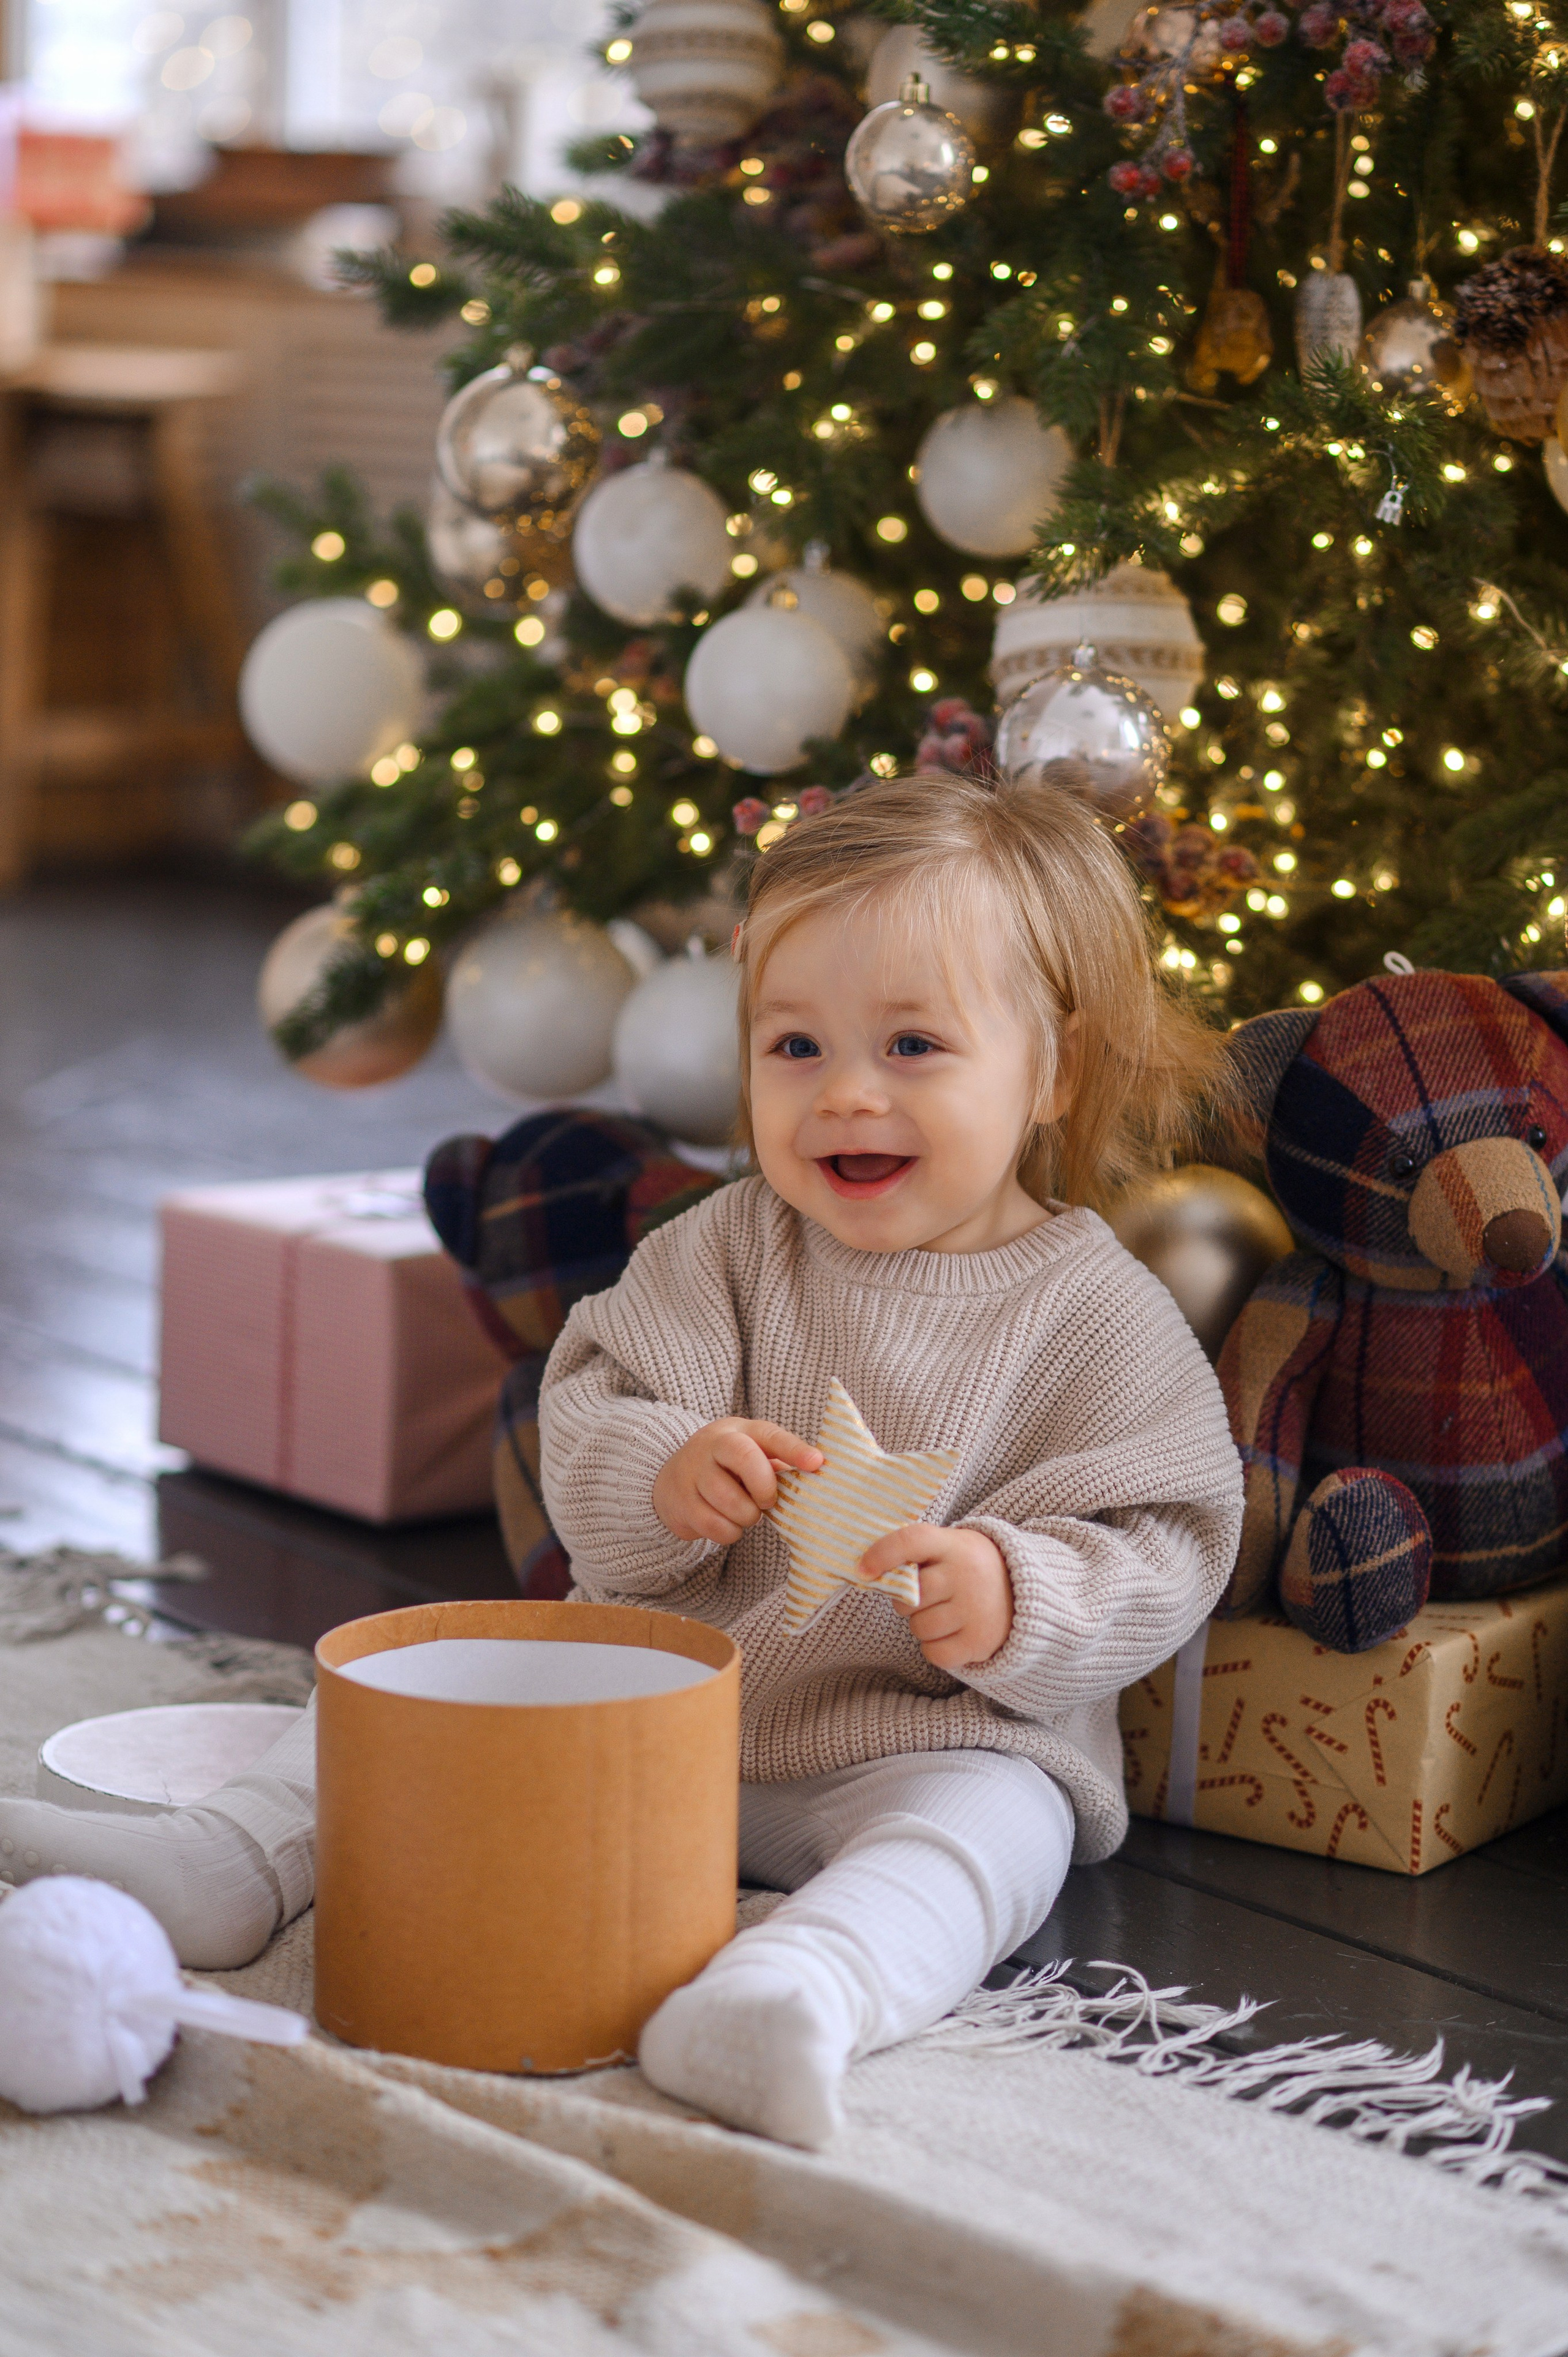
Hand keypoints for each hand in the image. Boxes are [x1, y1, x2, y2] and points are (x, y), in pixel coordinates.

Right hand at [653, 1418, 823, 1545]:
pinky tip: (728, 1523)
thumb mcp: (750, 1454)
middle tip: (767, 1502)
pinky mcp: (681, 1502)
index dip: (794, 1449)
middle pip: (745, 1458)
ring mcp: (693, 1472)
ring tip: (746, 1513)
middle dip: (764, 1486)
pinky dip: (729, 1532)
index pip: (770, 1435)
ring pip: (730, 1500)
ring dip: (747, 1516)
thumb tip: (818, 1473)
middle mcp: (712, 1445)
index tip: (817, 1463)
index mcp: (738, 1431)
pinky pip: (714, 1525)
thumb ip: (779, 1462)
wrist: (670, 1480)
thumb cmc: (727, 1468)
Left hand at [860, 1524, 1013, 1670]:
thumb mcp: (949, 1547)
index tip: (862, 1570)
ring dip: (922, 1625)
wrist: (1024, 1593)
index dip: (882, 1554)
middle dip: (908, 1602)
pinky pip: (934, 1653)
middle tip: (928, 1596)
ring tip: (945, 1613)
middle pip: (908, 1597)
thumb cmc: (968, 1568)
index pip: (911, 1541)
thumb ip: (915, 1553)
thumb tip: (868, 1571)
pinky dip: (935, 1648)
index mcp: (954, 1545)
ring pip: (919, 1628)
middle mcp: (967, 1575)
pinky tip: (953, 1632)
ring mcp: (976, 1609)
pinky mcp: (981, 1641)